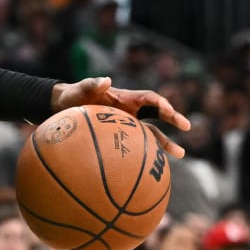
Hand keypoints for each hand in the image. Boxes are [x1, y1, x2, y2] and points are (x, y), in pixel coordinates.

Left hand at [50, 75, 191, 157]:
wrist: (62, 109)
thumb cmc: (73, 96)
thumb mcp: (80, 89)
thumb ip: (92, 84)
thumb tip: (106, 80)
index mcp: (126, 98)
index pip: (149, 98)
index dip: (160, 103)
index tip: (167, 110)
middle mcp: (131, 112)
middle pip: (157, 115)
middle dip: (173, 119)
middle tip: (187, 126)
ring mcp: (127, 126)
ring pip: (152, 135)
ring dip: (166, 143)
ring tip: (180, 154)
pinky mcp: (121, 139)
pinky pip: (137, 148)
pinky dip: (146, 156)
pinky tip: (152, 169)